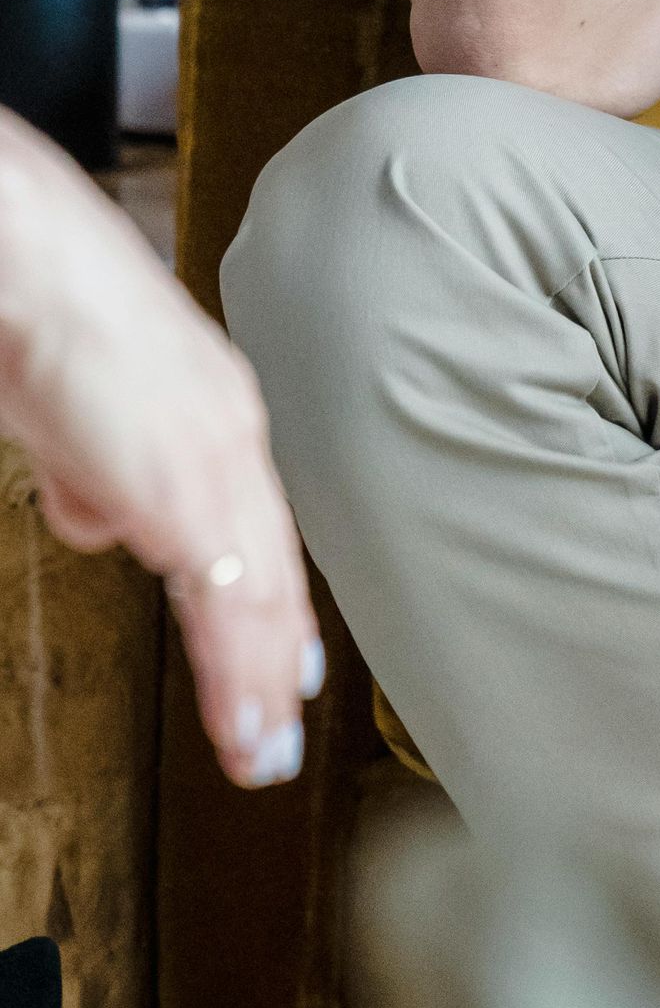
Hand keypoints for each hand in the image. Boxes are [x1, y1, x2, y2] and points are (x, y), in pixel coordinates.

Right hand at [0, 117, 320, 789]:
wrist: (28, 258)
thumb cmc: (41, 311)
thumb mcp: (71, 409)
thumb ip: (97, 466)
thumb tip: (103, 515)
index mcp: (213, 408)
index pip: (256, 524)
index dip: (269, 597)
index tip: (282, 655)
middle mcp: (230, 433)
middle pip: (269, 564)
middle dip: (275, 652)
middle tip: (277, 727)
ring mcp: (214, 463)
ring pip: (256, 592)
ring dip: (258, 680)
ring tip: (260, 748)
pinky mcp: (184, 493)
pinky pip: (224, 601)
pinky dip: (236, 671)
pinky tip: (242, 717)